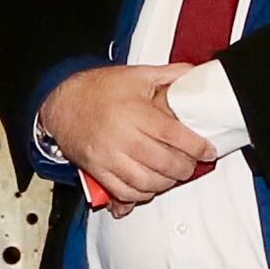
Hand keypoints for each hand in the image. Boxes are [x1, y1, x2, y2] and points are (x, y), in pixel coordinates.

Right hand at [38, 61, 212, 213]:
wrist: (62, 102)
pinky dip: (141, 195)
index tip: (207, 151)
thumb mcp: (135, 75)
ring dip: (165, 184)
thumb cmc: (98, 89)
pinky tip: (150, 187)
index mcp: (134, 111)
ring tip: (173, 175)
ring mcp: (107, 156)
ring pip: (146, 183)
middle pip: (163, 163)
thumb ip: (168, 74)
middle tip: (191, 164)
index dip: (195, 146)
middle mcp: (121, 136)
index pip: (173, 134)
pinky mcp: (97, 170)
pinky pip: (123, 192)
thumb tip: (194, 73)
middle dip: (184, 168)